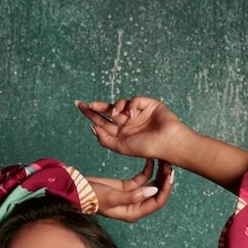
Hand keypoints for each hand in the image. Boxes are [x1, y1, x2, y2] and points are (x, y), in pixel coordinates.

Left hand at [74, 95, 190, 163]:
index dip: (91, 114)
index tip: (80, 106)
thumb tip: (93, 127)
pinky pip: (134, 100)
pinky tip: (132, 114)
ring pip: (120, 104)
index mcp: (121, 134)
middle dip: (97, 107)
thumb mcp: (121, 147)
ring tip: (116, 114)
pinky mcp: (147, 104)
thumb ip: (105, 139)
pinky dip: (131, 105)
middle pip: (108, 111)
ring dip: (115, 107)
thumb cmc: (146, 148)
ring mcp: (137, 113)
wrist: (167, 142)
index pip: (103, 122)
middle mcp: (127, 123)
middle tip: (86, 104)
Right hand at [82, 157, 174, 222]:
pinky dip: (148, 169)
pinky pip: (142, 178)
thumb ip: (132, 196)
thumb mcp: (112, 197)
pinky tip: (151, 159)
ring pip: (151, 185)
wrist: (78, 190)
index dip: (165, 190)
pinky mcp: (126, 187)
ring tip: (164, 160)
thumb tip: (153, 191)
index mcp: (133, 213)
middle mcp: (135, 206)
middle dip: (164, 180)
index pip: (156, 202)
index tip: (170, 175)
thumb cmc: (92, 197)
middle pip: (156, 194)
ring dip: (158, 174)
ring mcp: (131, 196)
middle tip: (170, 164)